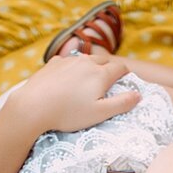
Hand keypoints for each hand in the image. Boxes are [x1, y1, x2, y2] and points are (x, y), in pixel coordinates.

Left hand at [9, 50, 139, 133]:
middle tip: (109, 79)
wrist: (34, 106)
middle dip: (109, 67)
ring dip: (90, 66)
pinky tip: (67, 78)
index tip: (126, 79)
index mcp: (101, 74)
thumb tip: (138, 95)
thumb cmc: (68, 113)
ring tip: (88, 78)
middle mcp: (86, 62)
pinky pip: (67, 61)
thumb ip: (121, 103)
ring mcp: (68, 61)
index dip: (126, 74)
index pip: (120, 68)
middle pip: (104, 60)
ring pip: (85, 59)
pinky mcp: (53, 63)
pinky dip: (72, 67)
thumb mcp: (99, 113)